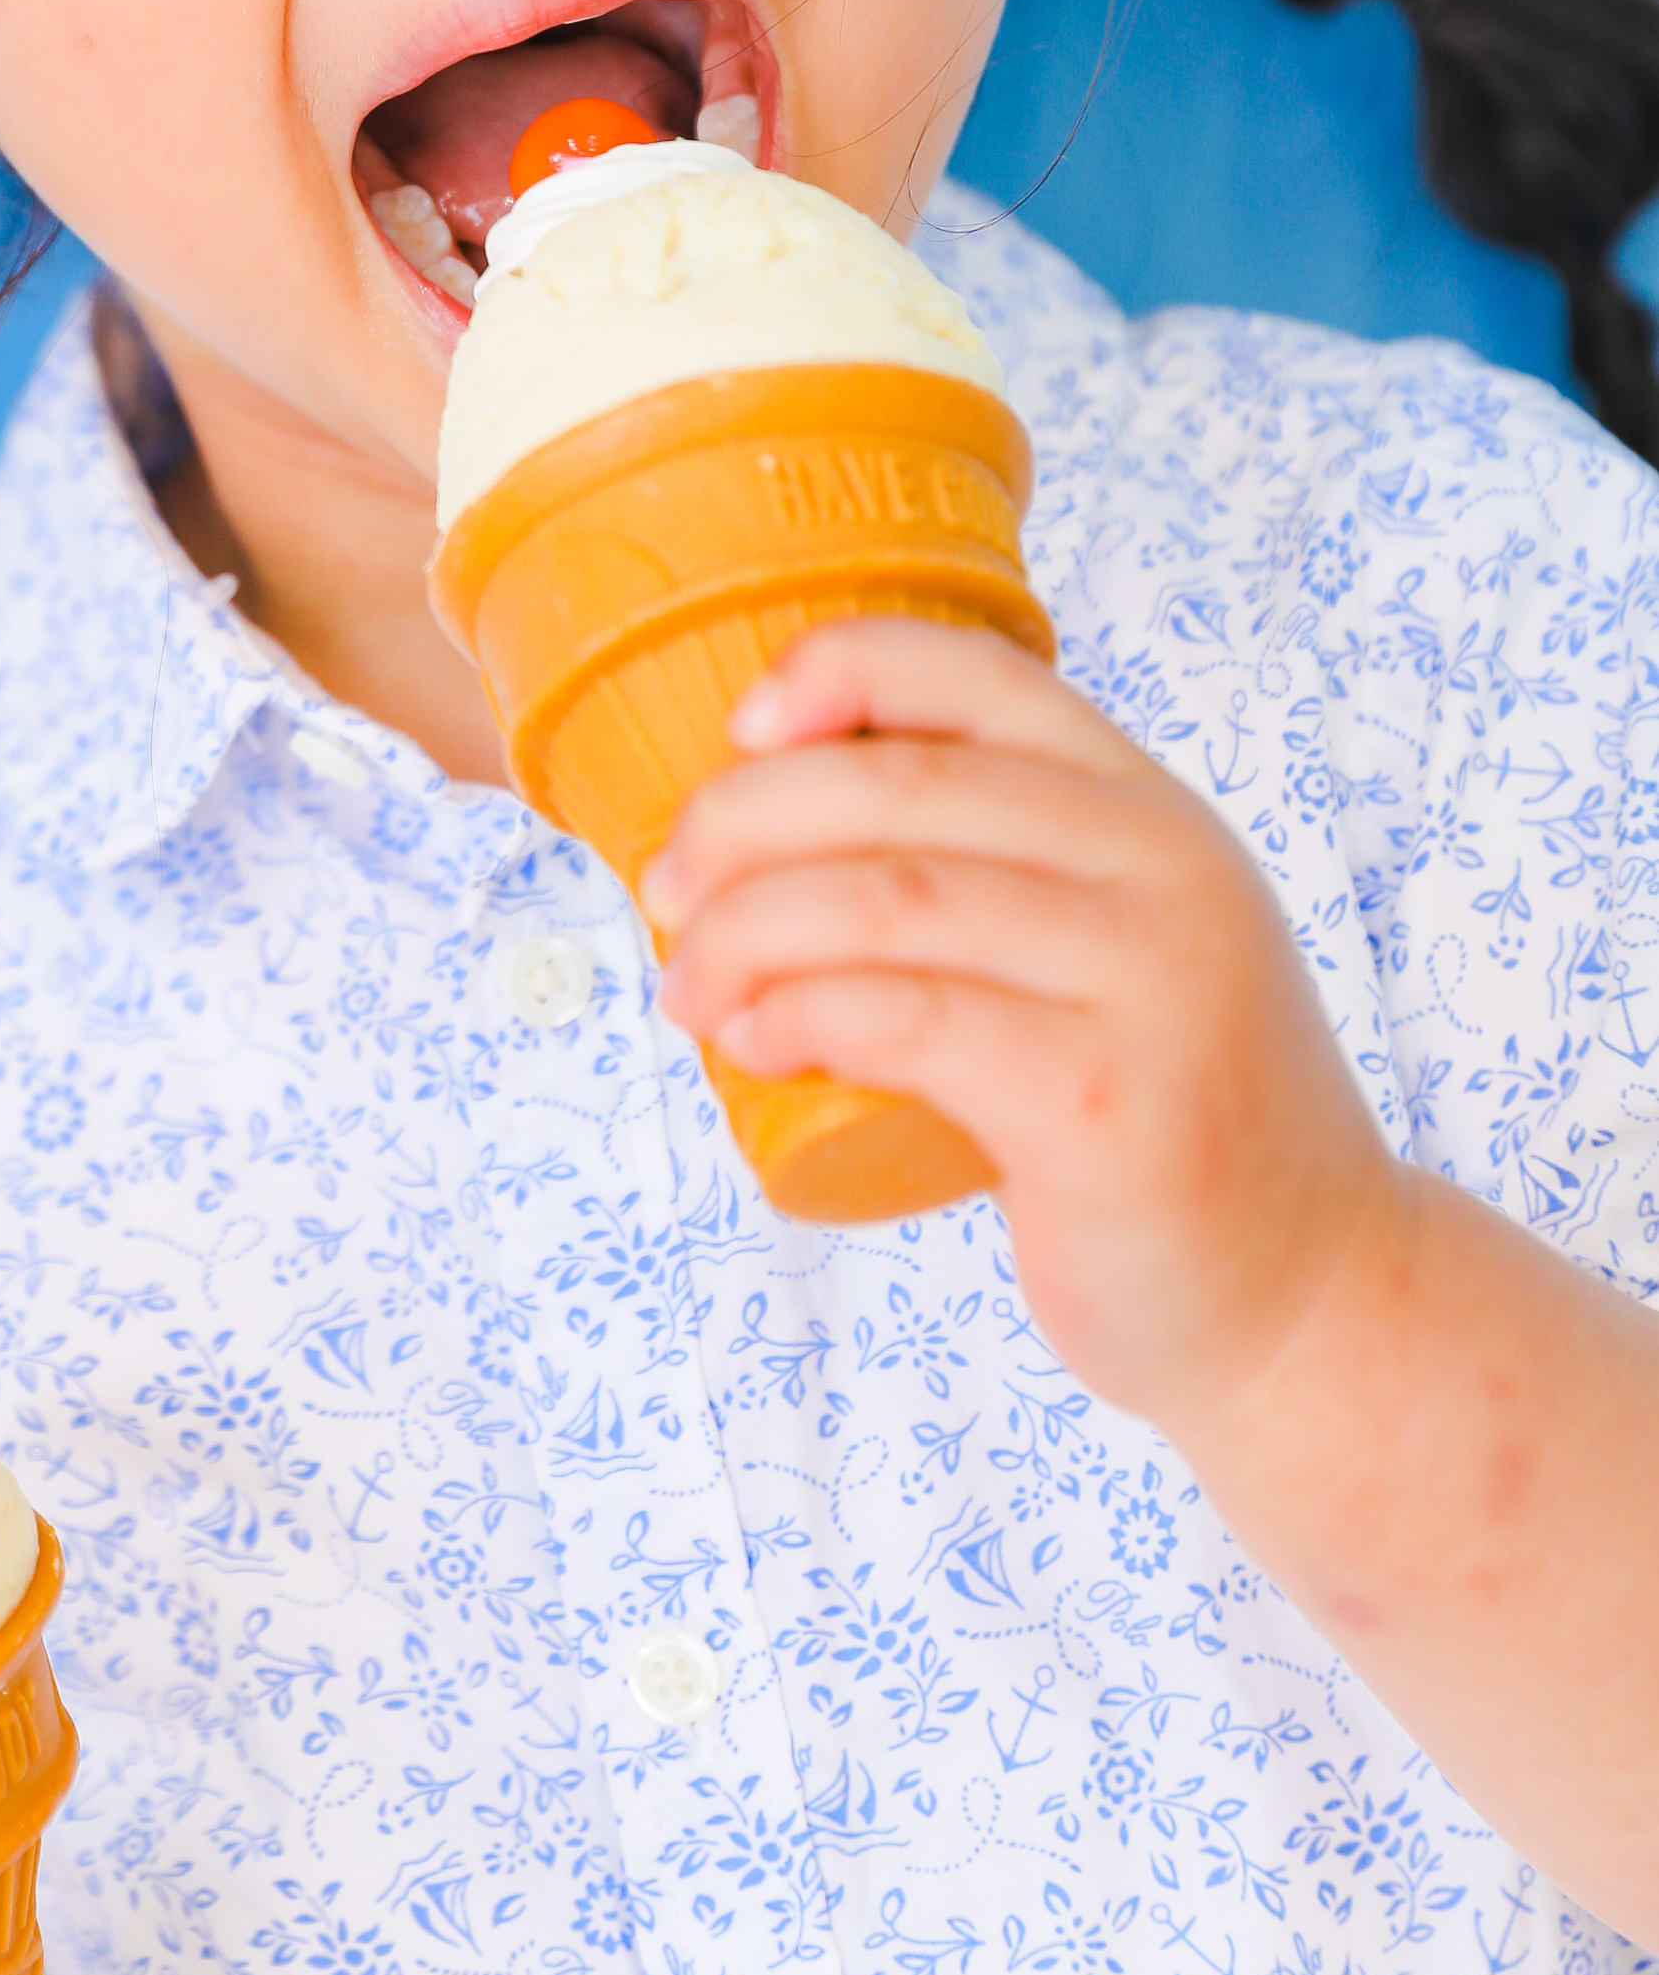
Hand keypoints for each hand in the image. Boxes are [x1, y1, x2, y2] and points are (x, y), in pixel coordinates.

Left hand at [638, 617, 1400, 1436]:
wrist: (1309, 1304)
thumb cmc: (1161, 1120)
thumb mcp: (1117, 950)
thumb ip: (1007, 873)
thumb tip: (766, 825)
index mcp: (1149, 808)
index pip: (976, 674)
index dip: (837, 670)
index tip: (739, 729)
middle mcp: (1162, 868)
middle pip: (898, 787)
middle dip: (739, 822)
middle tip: (664, 890)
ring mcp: (1146, 982)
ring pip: (885, 900)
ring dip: (742, 931)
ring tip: (684, 985)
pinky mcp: (1101, 1101)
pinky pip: (909, 1021)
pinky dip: (800, 1014)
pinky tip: (750, 1040)